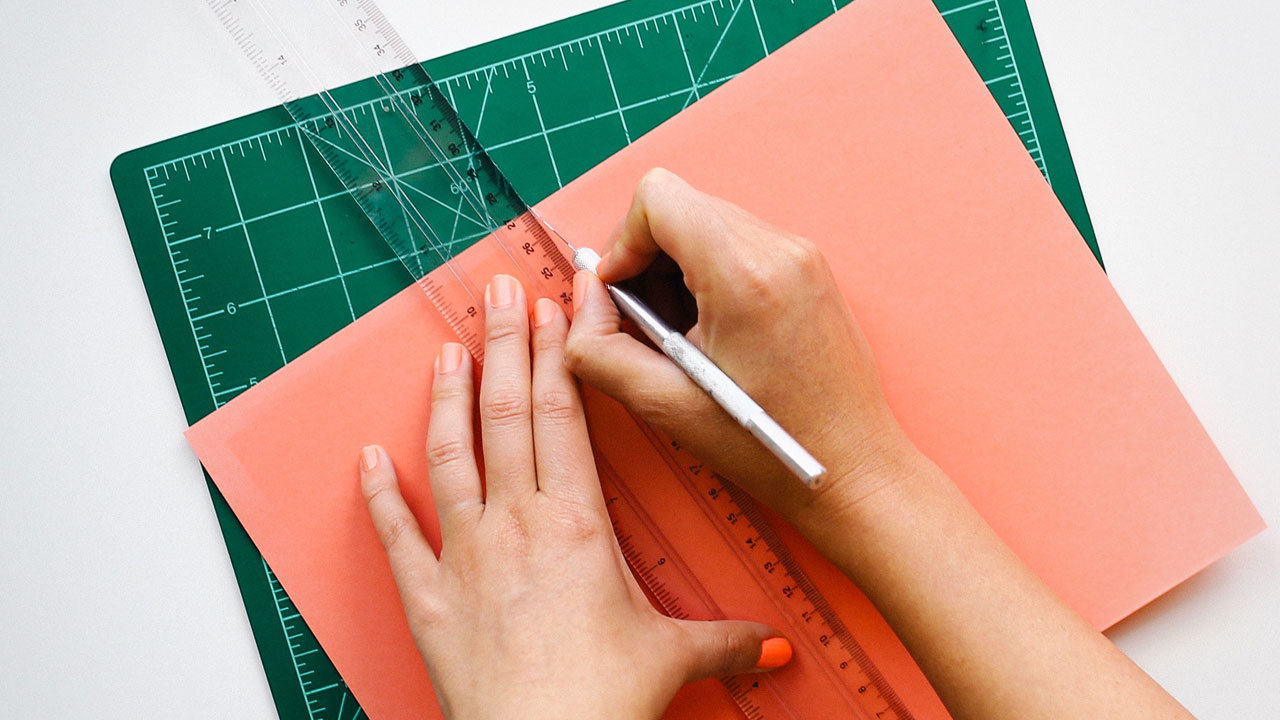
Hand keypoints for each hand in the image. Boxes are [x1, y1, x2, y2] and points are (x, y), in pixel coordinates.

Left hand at [359, 274, 790, 719]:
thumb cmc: (599, 701)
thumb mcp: (673, 658)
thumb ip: (726, 642)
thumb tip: (778, 650)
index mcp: (574, 523)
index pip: (563, 416)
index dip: (559, 356)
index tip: (558, 309)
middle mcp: (514, 523)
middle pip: (507, 414)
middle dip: (506, 346)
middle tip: (502, 294)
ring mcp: (463, 554)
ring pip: (451, 454)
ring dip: (448, 397)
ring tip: (449, 348)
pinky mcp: (427, 595)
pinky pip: (395, 533)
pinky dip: (378, 493)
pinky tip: (366, 458)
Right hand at [566, 169, 922, 534]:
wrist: (854, 469)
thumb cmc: (772, 448)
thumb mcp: (665, 407)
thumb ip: (598, 348)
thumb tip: (584, 295)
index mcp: (744, 276)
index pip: (659, 197)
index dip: (623, 242)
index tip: (621, 293)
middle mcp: (779, 249)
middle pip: (681, 206)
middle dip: (648, 259)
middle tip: (652, 326)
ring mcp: (802, 254)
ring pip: (707, 221)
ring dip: (678, 269)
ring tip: (687, 336)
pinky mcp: (811, 267)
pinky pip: (739, 242)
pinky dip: (710, 275)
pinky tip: (716, 334)